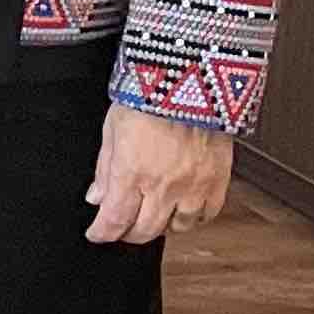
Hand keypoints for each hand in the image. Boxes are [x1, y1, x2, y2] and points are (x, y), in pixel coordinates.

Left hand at [87, 102, 235, 244]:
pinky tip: (182, 211)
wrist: (191, 80)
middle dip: (127, 234)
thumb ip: (104, 168)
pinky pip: (207, 215)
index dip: (102, 233)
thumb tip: (96, 196)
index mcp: (131, 172)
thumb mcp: (112, 128)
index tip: (96, 234)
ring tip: (151, 216)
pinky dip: (193, 219)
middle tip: (121, 228)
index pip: (114, 219)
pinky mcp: (217, 181)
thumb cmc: (148, 97)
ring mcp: (193, 186)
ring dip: (160, 227)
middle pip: (144, 230)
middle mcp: (163, 185)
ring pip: (176, 227)